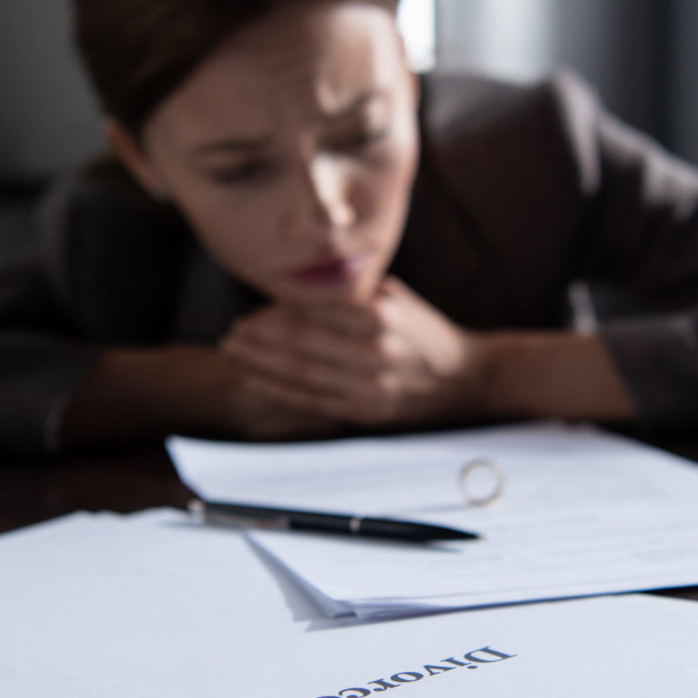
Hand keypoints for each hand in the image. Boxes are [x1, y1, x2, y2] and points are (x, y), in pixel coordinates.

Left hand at [219, 277, 487, 427]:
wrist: (467, 377)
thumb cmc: (427, 333)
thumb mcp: (397, 299)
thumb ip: (354, 293)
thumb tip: (305, 286)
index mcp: (377, 316)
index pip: (312, 313)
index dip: (273, 315)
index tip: (249, 314)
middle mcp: (372, 350)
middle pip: (300, 343)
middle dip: (258, 339)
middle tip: (230, 333)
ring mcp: (370, 384)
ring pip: (300, 372)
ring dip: (260, 363)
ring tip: (233, 354)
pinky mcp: (368, 410)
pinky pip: (313, 400)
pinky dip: (279, 390)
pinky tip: (255, 380)